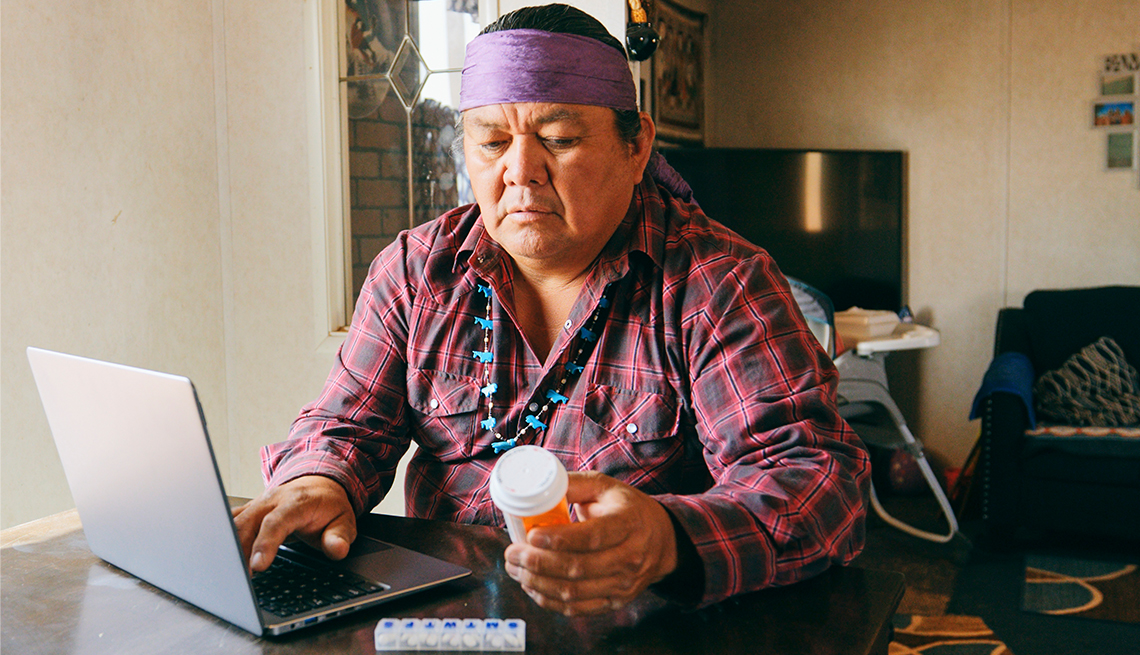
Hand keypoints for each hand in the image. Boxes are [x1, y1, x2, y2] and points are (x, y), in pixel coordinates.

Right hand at [232, 475, 356, 572]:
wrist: (320, 484)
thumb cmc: (328, 506)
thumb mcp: (344, 521)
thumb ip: (339, 537)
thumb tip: (337, 550)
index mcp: (296, 502)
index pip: (276, 522)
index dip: (265, 544)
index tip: (258, 566)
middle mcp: (273, 500)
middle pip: (248, 523)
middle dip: (239, 551)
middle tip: (238, 579)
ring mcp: (258, 504)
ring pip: (234, 523)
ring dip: (228, 548)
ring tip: (229, 575)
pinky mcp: (249, 510)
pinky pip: (230, 522)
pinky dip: (224, 540)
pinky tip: (222, 558)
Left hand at [503, 471, 678, 614]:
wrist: (661, 540)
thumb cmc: (627, 509)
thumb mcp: (605, 487)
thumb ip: (573, 485)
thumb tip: (536, 487)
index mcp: (628, 523)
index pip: (592, 536)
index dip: (558, 539)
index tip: (531, 535)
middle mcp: (629, 557)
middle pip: (577, 568)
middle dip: (537, 563)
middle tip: (512, 554)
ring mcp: (624, 584)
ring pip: (574, 593)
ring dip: (537, 583)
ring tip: (515, 570)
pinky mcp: (616, 601)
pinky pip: (578, 609)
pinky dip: (549, 601)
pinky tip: (533, 586)